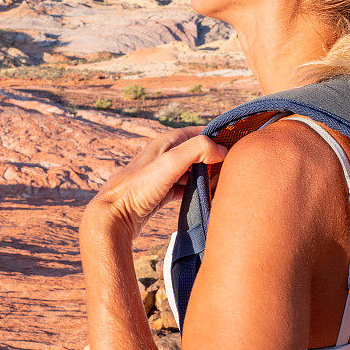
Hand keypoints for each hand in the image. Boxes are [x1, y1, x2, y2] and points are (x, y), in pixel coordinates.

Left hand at [85, 126, 228, 240]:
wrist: (112, 218)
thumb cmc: (137, 188)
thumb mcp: (170, 163)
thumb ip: (197, 149)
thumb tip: (221, 149)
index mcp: (166, 142)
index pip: (199, 132)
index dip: (218, 136)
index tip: (237, 145)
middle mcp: (164, 155)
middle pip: (197, 152)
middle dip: (214, 158)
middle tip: (233, 169)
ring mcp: (162, 175)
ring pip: (192, 171)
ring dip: (206, 176)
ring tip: (222, 184)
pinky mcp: (161, 193)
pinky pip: (185, 187)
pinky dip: (196, 191)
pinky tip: (205, 198)